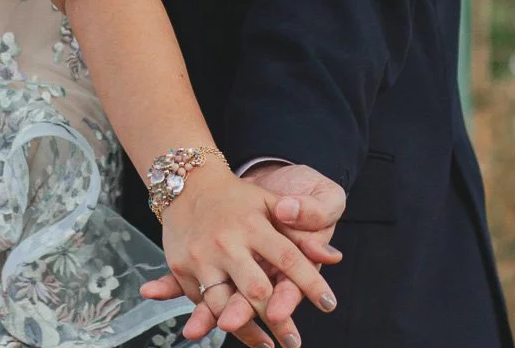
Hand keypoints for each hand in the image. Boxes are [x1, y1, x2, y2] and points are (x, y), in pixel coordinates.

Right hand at [139, 166, 335, 347]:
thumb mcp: (269, 199)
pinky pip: (201, 301)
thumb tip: (333, 256)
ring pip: (223, 305)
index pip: (289, 258)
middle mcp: (227, 243)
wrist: (186, 182)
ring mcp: (202, 257)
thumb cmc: (235, 196)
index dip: (310, 283)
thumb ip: (302, 225)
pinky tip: (234, 328)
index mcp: (253, 225)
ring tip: (266, 345)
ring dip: (246, 329)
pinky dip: (216, 317)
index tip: (328, 304)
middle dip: (277, 320)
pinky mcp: (181, 267)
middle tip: (294, 341)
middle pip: (256, 290)